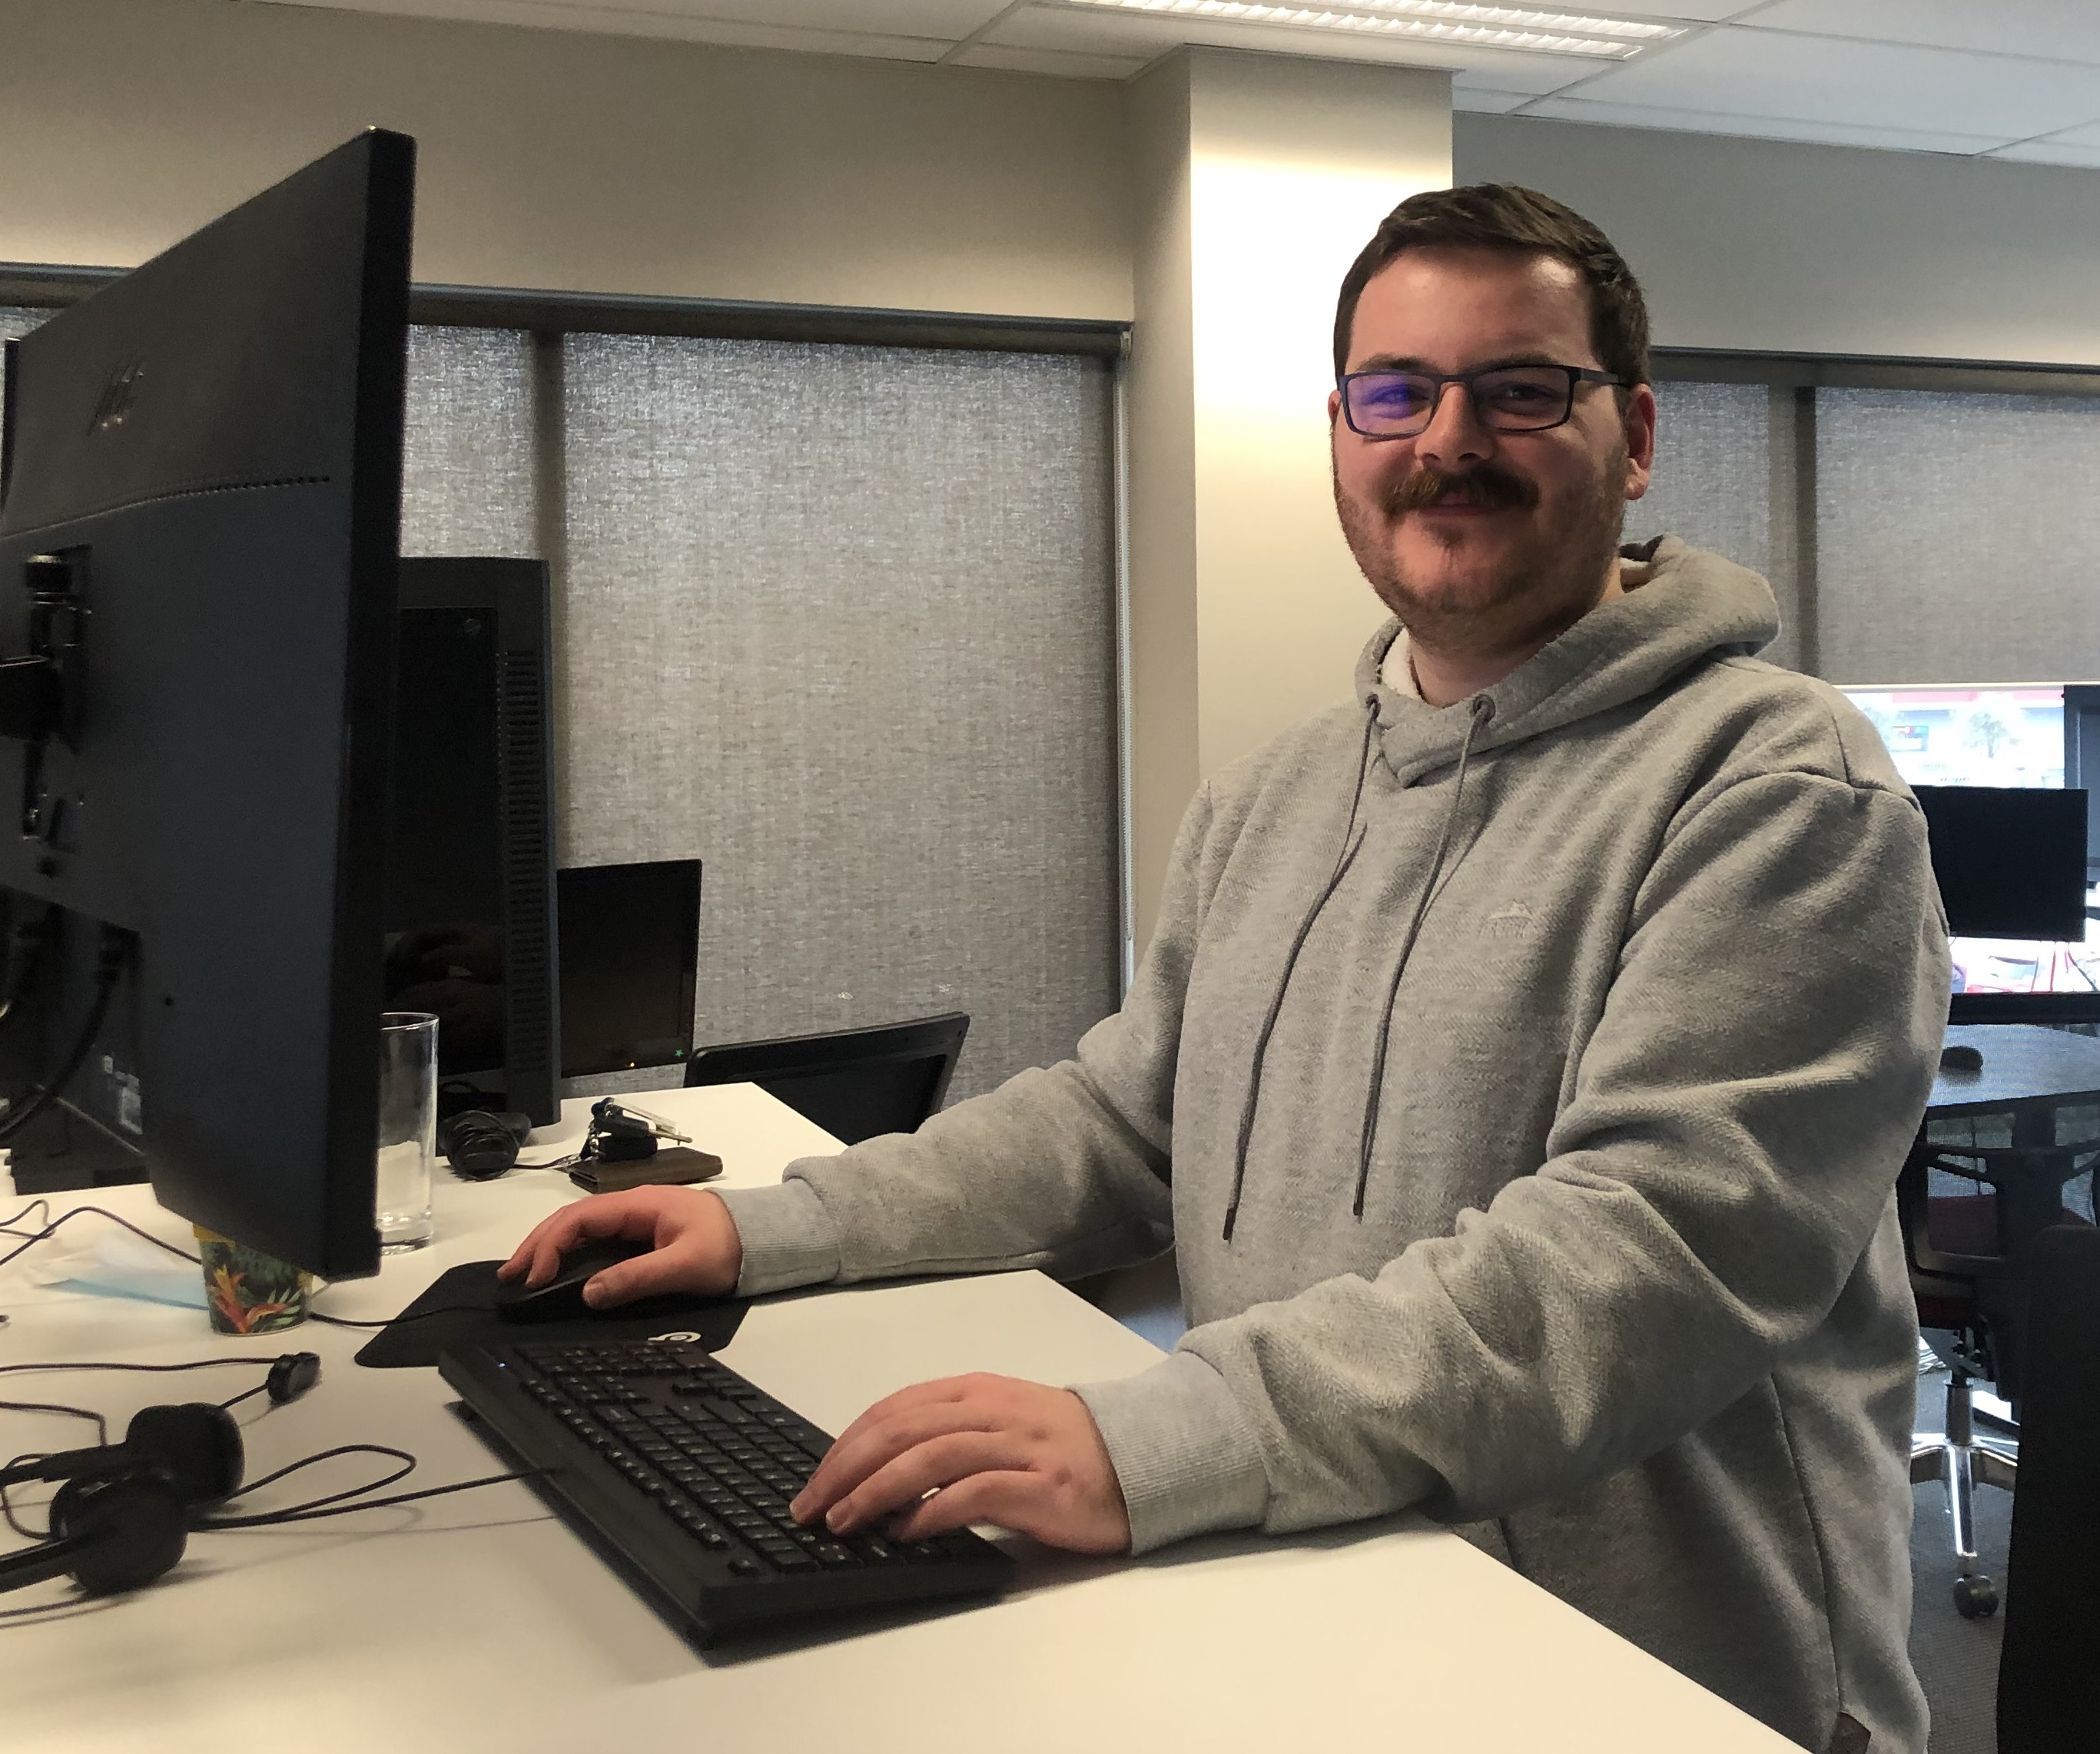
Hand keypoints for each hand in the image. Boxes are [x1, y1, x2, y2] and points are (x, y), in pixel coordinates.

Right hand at [497, 1186, 742, 1306]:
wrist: (762, 1237)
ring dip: (550, 1249)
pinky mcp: (641, 1235)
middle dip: (538, 1245)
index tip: (533, 1276)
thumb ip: (637, 1278)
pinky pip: (597, 1241)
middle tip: (509, 1276)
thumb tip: (589, 1294)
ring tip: (523, 1275)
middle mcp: (631, 1207)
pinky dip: (571, 1254)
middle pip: (571, 1221)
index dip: (550, 1246)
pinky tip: (558, 1271)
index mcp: (638, 1205)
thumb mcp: (684, 1264)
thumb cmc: (729, 1245)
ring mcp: (635, 1220)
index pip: (579, 1219)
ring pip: (581, 1230)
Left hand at [791, 1373, 1129, 1554]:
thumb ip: (947, 1435)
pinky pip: (975, 1492)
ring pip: (930, 1456)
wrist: (1143, 1458)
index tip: (814, 1480)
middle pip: (901, 1430)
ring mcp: (1018, 1446)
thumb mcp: (999, 1424)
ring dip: (877, 1490)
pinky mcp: (1041, 1485)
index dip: (846, 1444)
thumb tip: (876, 1473)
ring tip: (845, 1522)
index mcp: (977, 1391)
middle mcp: (992, 1410)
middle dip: (846, 1468)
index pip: (894, 1409)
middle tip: (811, 1507)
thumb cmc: (1064, 1447)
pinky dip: (933, 1511)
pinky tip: (907, 1533)